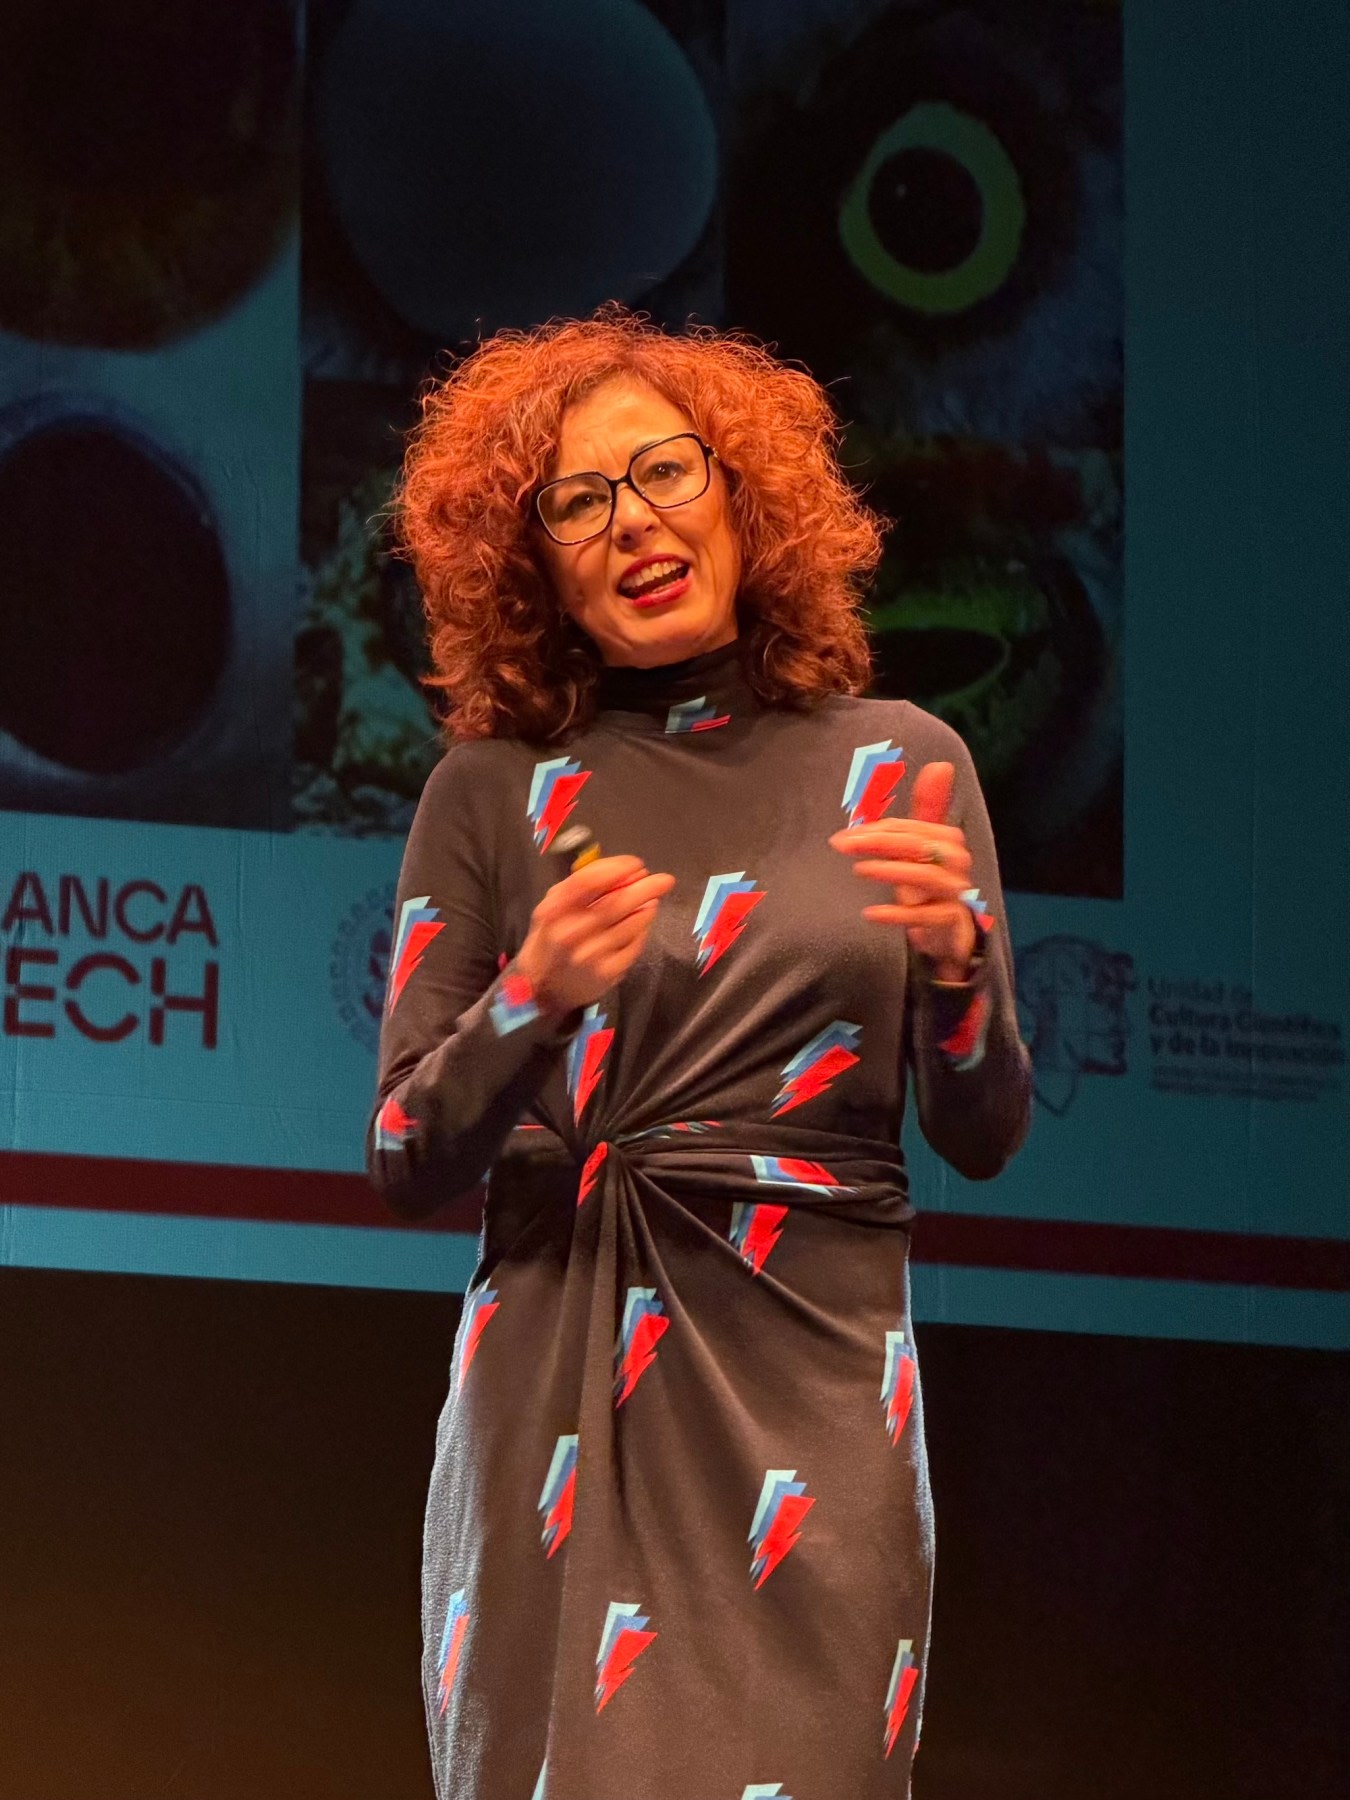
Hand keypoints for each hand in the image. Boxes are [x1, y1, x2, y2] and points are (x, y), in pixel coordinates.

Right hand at [516, 854, 674, 1011]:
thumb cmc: (552, 937)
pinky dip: (643, 929)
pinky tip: (644, 920)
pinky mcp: (607, 972)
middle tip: (665, 880)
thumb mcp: (553, 907)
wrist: (544, 986)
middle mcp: (572, 933)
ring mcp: (590, 955)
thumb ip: (580, 887)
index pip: (588, 881)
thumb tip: (621, 870)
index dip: (617, 869)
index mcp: (555, 910)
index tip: (636, 864)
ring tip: (653, 900)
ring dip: (647, 908)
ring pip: (631, 924)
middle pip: (616, 903)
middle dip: (645, 888)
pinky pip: (634, 945)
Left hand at [829, 761, 976, 980]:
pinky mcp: (951, 923)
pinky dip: (898, 914)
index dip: (878, 829)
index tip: (845, 836)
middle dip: (879, 842)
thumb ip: (927, 808)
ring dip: (890, 871)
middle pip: (919, 846)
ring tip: (858, 870)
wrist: (949, 934)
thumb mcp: (924, 847)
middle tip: (843, 844)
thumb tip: (941, 765)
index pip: (911, 827)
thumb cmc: (929, 886)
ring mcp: (956, 894)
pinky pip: (927, 916)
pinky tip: (870, 914)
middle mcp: (957, 864)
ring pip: (927, 876)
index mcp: (949, 841)